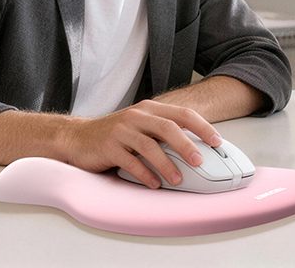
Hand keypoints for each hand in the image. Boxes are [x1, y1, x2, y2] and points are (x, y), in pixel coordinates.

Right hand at [58, 100, 220, 188]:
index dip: (202, 127)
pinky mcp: (108, 146)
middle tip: (200, 161)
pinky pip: (130, 162)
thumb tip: (195, 149)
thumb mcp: (141, 127)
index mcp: (149, 109)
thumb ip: (163, 133)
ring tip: (177, 180)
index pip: (182, 114)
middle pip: (168, 128)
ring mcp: (121, 130)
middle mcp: (136, 116)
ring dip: (167, 165)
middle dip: (187, 145)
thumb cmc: (115, 135)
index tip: (216, 141)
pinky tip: (154, 184)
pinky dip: (145, 174)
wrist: (77, 137)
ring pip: (150, 146)